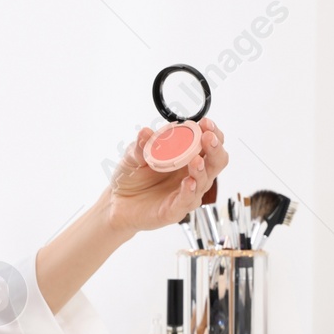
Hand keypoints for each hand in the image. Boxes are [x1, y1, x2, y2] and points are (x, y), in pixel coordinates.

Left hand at [103, 118, 227, 234]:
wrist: (117, 201)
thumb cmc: (132, 176)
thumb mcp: (133, 155)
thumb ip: (141, 145)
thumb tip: (146, 132)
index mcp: (186, 156)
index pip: (209, 143)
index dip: (212, 132)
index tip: (205, 123)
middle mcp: (191, 174)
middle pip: (216, 161)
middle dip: (215, 148)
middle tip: (208, 138)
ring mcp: (186, 193)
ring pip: (204, 182)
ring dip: (202, 170)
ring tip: (197, 161)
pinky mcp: (175, 210)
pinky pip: (186, 201)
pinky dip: (189, 192)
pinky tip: (188, 182)